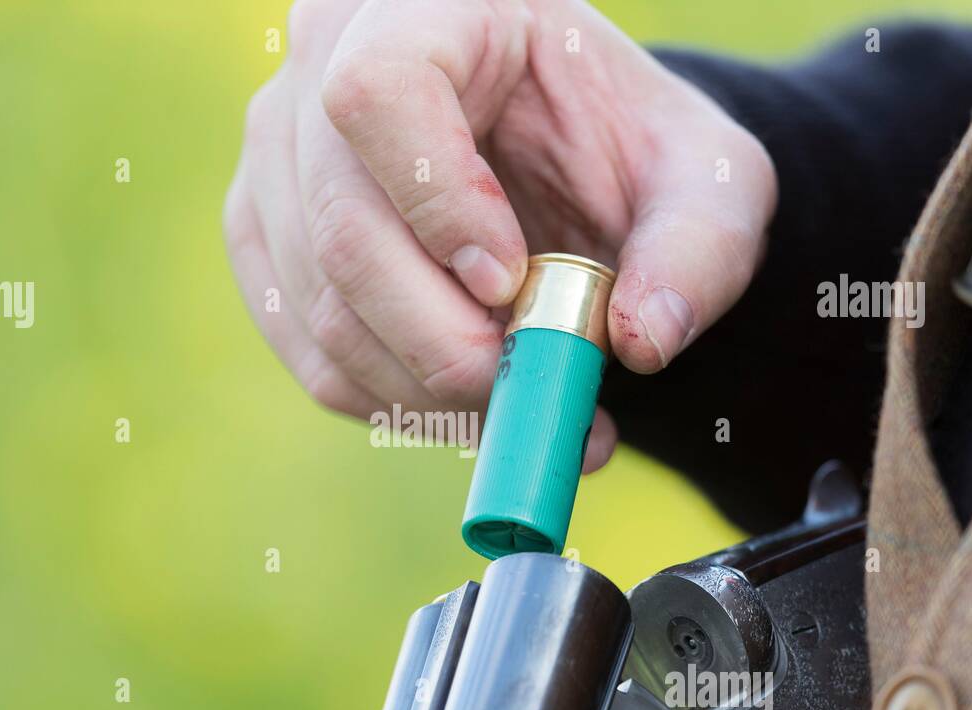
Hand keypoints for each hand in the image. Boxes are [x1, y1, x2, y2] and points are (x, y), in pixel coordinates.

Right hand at [224, 0, 776, 470]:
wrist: (561, 163)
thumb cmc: (625, 148)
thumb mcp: (704, 177)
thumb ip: (699, 247)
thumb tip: (640, 342)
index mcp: (424, 8)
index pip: (377, 93)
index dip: (437, 202)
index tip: (512, 284)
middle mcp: (320, 71)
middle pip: (340, 224)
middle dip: (443, 339)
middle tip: (534, 389)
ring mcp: (277, 161)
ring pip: (322, 307)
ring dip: (427, 390)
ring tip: (526, 408)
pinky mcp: (267, 241)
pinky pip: (311, 353)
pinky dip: (392, 402)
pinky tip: (467, 404)